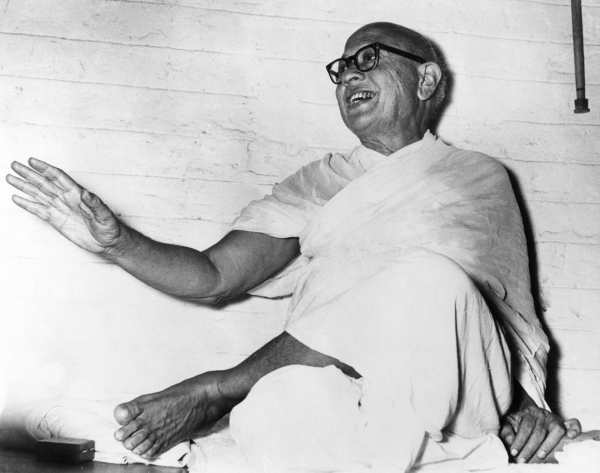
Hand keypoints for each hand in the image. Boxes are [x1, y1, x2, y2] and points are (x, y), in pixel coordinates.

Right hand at [7, 158, 121, 253]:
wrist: (107, 242)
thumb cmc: (109, 226)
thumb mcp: (105, 215)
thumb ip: (95, 203)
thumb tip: (86, 193)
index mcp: (77, 193)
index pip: (58, 177)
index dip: (45, 169)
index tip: (32, 161)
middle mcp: (66, 198)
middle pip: (44, 183)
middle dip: (29, 174)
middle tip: (14, 165)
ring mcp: (60, 208)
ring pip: (38, 194)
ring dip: (24, 186)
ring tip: (10, 178)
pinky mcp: (56, 220)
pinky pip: (38, 210)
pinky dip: (27, 204)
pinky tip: (16, 198)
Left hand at [500, 406, 580, 462]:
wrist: (527, 408)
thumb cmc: (518, 419)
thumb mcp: (508, 422)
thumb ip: (507, 431)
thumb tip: (510, 441)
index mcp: (528, 413)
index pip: (524, 428)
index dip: (519, 441)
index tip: (514, 452)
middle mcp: (542, 415)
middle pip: (538, 432)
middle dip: (530, 448)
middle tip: (523, 460)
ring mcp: (554, 418)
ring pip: (556, 431)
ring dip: (548, 444)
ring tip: (540, 456)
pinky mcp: (564, 423)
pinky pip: (573, 423)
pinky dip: (574, 429)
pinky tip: (571, 437)